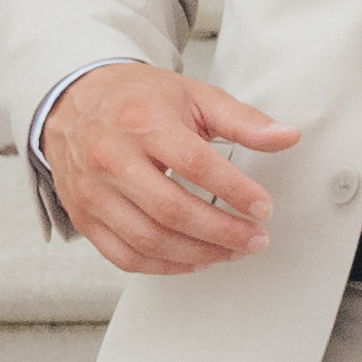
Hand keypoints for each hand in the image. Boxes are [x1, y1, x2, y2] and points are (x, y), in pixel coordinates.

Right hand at [44, 63, 299, 275]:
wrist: (73, 101)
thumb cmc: (136, 98)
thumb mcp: (194, 95)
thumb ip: (243, 120)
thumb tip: (287, 136)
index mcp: (143, 123)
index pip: (195, 164)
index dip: (235, 191)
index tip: (263, 207)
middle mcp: (111, 160)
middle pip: (171, 210)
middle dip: (222, 232)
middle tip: (256, 238)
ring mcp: (93, 192)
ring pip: (147, 239)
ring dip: (197, 254)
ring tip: (232, 251)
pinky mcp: (83, 217)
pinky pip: (122, 255)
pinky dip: (161, 266)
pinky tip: (193, 261)